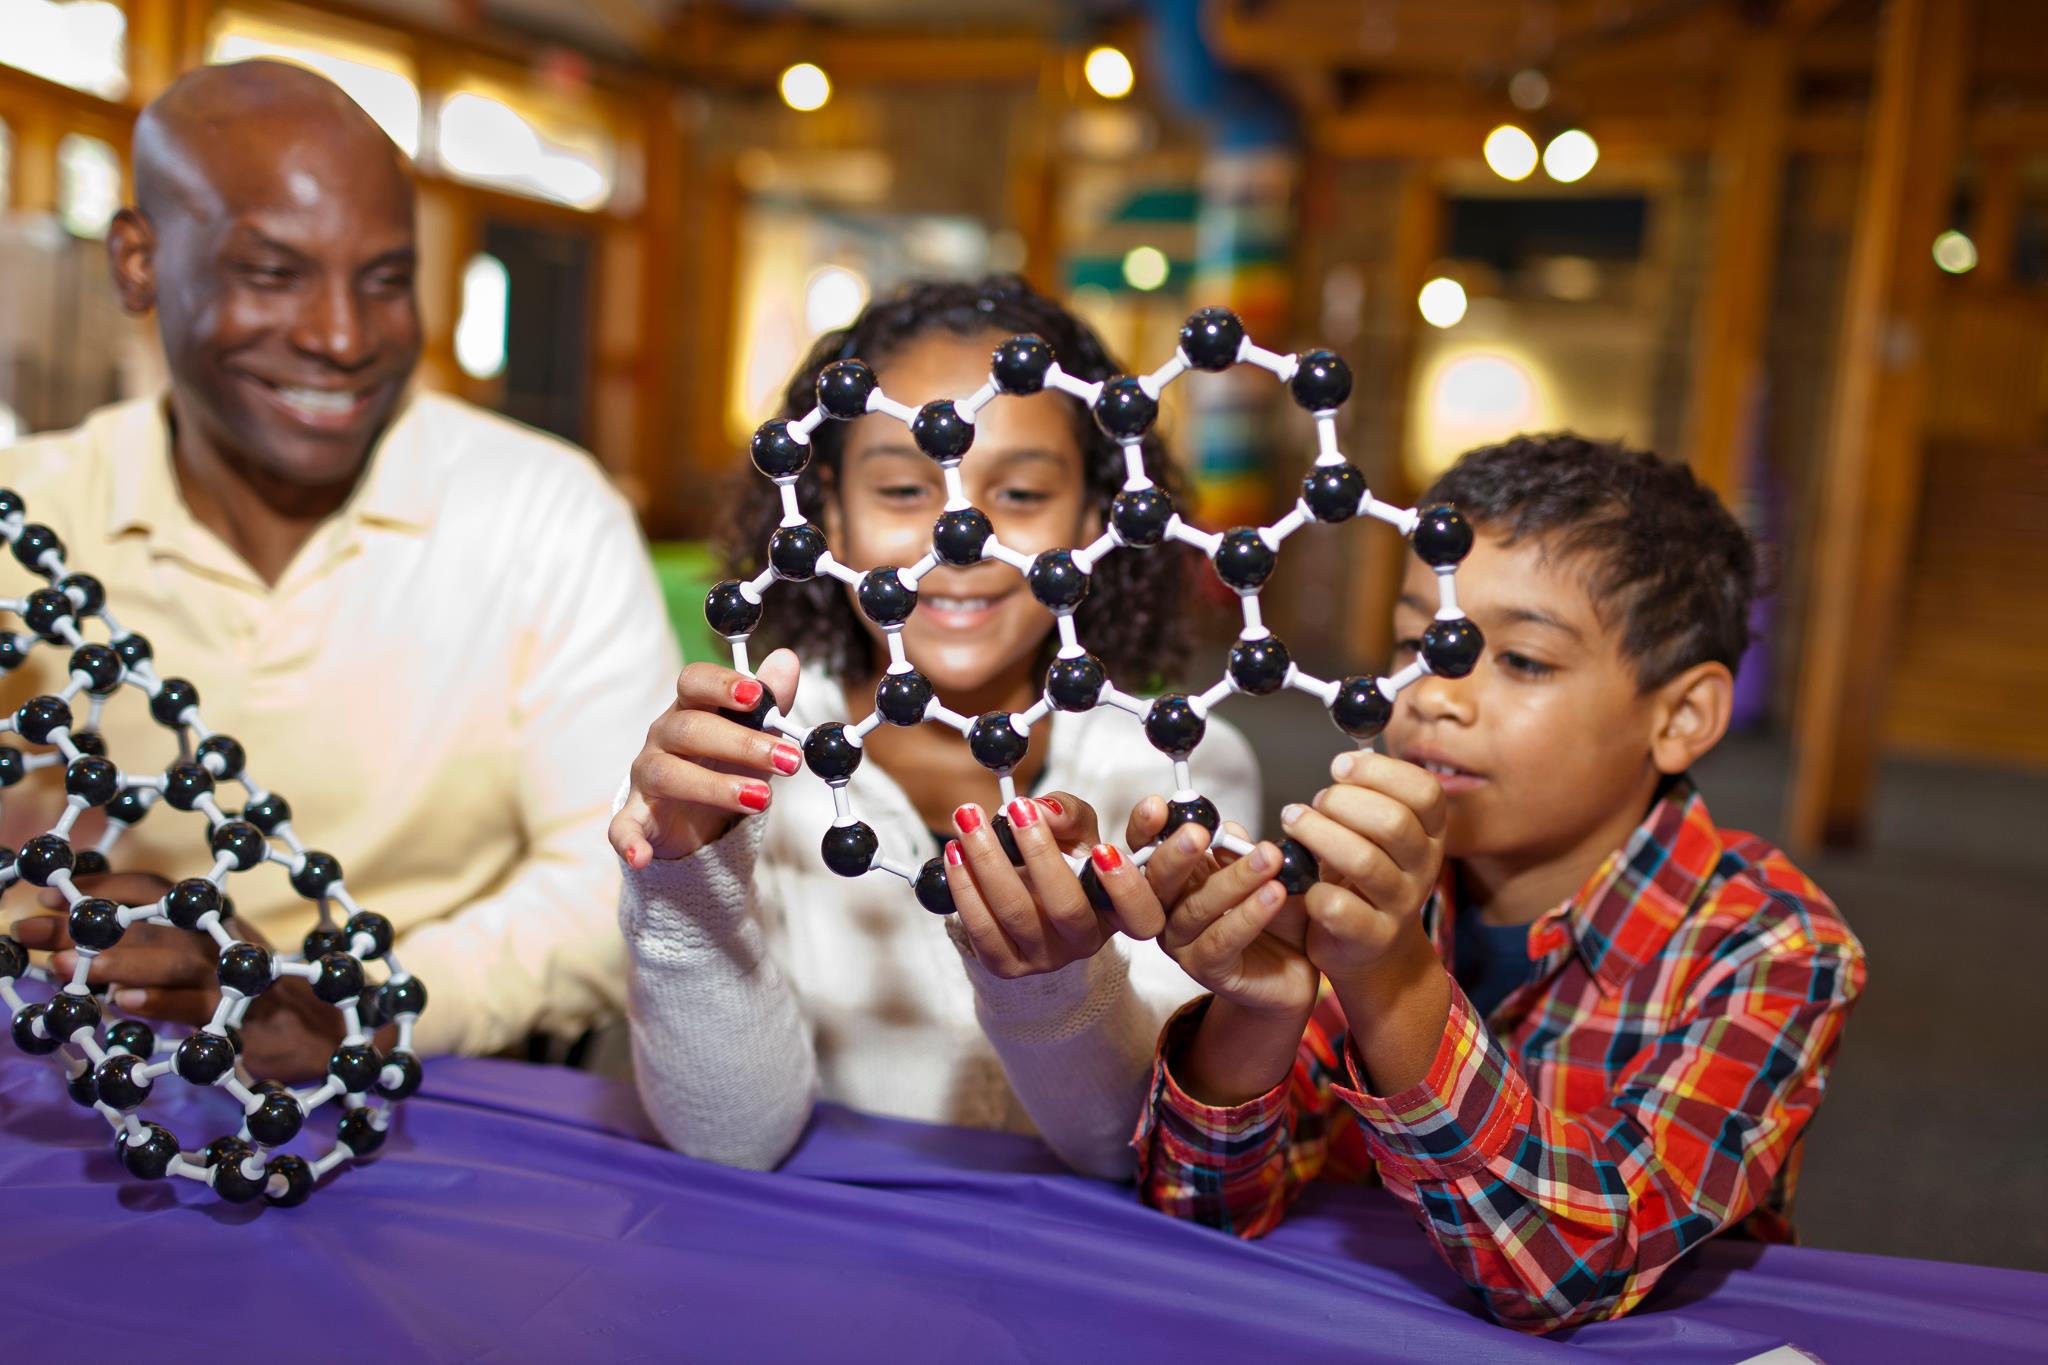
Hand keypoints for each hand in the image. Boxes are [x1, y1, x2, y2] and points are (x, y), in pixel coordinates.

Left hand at [15, 872, 352, 1080]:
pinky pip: (203, 1005)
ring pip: (175, 957)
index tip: (46, 895)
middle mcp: (222, 937)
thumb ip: (154, 952)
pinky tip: (126, 1003)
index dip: (98, 887)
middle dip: (85, 924)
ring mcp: (237, 973)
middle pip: (150, 920)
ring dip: (117, 960)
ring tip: (63, 967)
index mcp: (209, 919)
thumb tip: (80, 947)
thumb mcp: (204, 966)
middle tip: (27, 932)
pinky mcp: (250, 1014)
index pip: (151, 887)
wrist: (327, 1034)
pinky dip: (164, 1001)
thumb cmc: (254, 1000)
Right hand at [608, 649, 803, 867]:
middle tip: (788, 760)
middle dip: (741, 743)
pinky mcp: (636, 818)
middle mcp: (662, 737)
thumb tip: (787, 659)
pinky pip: (622, 828)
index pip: (694, 682)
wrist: (694, 816)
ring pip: (668, 774)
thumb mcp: (753, 733)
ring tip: (761, 799)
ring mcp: (646, 778)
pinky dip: (628, 841)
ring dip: (715, 787)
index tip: (757, 696)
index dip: (722, 684)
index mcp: (690, 709)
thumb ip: (769, 700)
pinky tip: (640, 857)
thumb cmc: (724, 763)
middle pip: (690, 729)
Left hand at [942, 792, 1163, 979]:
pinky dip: (965, 889)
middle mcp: (1086, 940)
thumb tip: (1044, 810)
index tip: (1104, 849)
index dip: (1127, 889)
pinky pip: (982, 932)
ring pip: (1016, 914)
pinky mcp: (1006, 965)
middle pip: (1067, 908)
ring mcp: (1046, 958)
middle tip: (1016, 810)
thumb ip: (1069, 814)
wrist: (1025, 890)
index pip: (1141, 916)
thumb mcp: (1078, 831)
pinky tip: (955, 856)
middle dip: (1039, 852)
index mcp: (1117, 911)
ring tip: (969, 822)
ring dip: (988, 861)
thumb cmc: (1063, 857)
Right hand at [1129, 801, 1316, 1016]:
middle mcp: (1167, 910)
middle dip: (1176, 854)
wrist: (1295, 969)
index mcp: (1175, 878)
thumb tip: (1227, 827)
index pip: (1148, 848)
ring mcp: (1182, 943)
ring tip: (1268, 857)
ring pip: (1196, 908)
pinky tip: (1274, 894)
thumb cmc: (1274, 916)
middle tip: (1199, 833)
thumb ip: (1239, 850)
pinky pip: (1222, 940)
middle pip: (1158, 880)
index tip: (1159, 805)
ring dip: (1232, 879)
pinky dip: (1249, 914)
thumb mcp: (1261, 872)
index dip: (1147, 827)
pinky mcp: (1206, 969)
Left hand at [1282, 751, 1447, 984]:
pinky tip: (1301, 882)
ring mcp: (1401, 904)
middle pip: (1393, 822)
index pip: (1424, 791)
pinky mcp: (1372, 936)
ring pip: (1364, 861)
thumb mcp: (1378, 833)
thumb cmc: (1366, 877)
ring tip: (1293, 824)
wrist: (1372, 949)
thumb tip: (1347, 762)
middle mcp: (1424, 867)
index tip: (1339, 767)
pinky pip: (1338, 907)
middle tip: (1311, 804)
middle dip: (1341, 803)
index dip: (1379, 771)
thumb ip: (1368, 798)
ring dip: (1318, 835)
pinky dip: (1312, 890)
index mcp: (1430, 832)